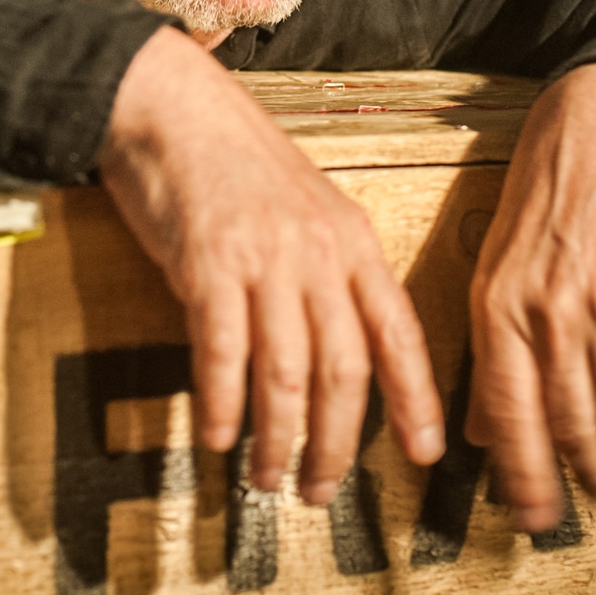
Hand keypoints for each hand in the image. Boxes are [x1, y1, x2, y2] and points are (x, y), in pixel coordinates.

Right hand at [100, 27, 446, 502]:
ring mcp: (265, 258)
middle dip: (337, 443)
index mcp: (350, 238)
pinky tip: (219, 436)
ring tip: (268, 476)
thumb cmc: (231, 159)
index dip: (416, 398)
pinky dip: (223, 405)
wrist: (170, 105)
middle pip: (344, 371)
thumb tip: (325, 349)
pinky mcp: (208, 264)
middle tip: (321, 489)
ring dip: (279, 438)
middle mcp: (317, 253)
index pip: (398, 331)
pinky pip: (223, 353)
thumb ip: (321, 271)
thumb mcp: (301, 208)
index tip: (425, 452)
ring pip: (286, 374)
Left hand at [465, 61, 595, 529]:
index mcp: (498, 310)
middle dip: (584, 478)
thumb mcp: (492, 271)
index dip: (526, 478)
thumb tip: (479, 435)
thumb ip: (488, 355)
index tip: (534, 520)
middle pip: (571, 425)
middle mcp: (550, 314)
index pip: (509, 418)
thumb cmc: (541, 206)